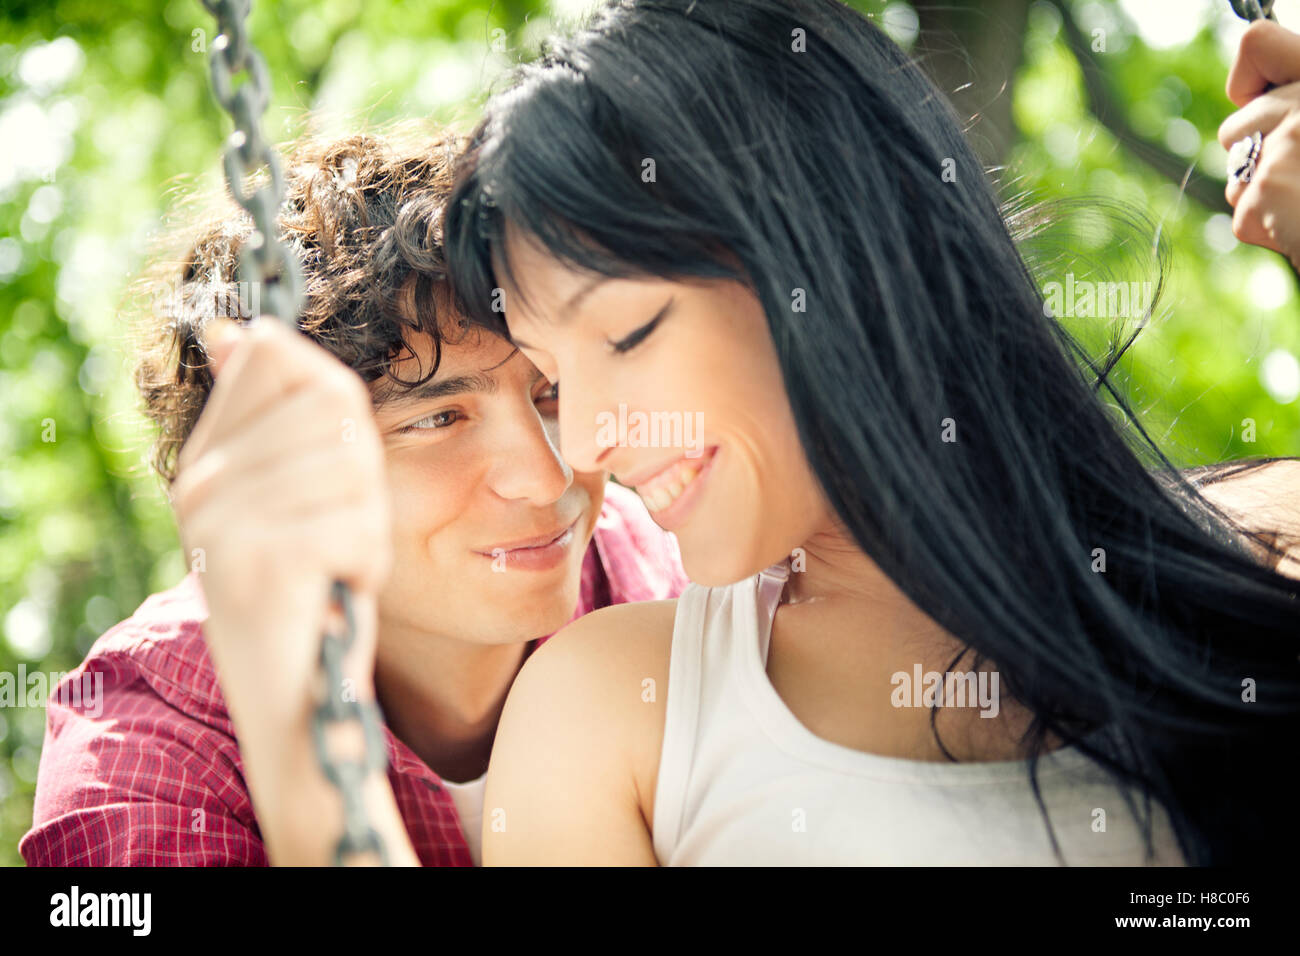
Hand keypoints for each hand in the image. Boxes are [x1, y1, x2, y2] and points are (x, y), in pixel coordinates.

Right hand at [171, 318, 391, 738]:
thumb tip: (238, 329)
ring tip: (335, 563)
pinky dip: (368, 559)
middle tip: (336, 534)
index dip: (337, 401)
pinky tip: (337, 589)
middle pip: (333, 404)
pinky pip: (359, 522)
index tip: (335, 468)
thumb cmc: (311, 594)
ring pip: (355, 464)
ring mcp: (223, 520)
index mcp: (208, 457)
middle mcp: (202, 481)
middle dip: (362, 475)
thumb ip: (275, 420)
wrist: (298, 700)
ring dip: (368, 522)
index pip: (283, 356)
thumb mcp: (292, 500)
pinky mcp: (261, 560)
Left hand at [1219, 20, 1299, 268]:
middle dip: (1257, 158)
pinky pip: (1242, 213)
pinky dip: (1267, 227)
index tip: (1262, 98)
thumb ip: (1293, 101)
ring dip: (1262, 195)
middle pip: (1234, 128)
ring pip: (1236, 172)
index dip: (1250, 83)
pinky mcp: (1268, 186)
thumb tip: (1250, 82)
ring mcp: (1289, 141)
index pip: (1257, 42)